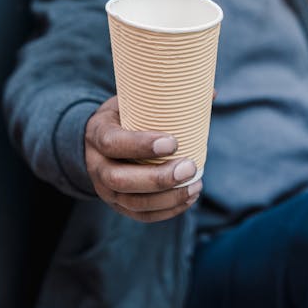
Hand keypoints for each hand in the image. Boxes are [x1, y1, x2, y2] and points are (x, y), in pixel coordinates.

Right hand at [85, 95, 202, 222]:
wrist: (97, 139)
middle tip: (190, 167)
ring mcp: (104, 189)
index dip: (141, 145)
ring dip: (167, 198)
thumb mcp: (132, 100)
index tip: (173, 141)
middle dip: (158, 178)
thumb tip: (211, 93)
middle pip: (120, 179)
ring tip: (195, 185)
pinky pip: (141, 215)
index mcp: (97, 133)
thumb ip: (165, 96)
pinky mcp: (117, 205)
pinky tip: (189, 197)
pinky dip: (167, 210)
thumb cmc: (123, 116)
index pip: (112, 142)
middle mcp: (96, 164)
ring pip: (132, 202)